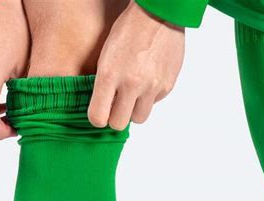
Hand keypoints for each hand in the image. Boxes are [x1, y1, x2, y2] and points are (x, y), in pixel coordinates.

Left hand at [88, 0, 184, 129]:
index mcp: (109, 74)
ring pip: (139, 118)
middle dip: (116, 117)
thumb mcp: (106, 55)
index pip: (98, 117)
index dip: (97, 118)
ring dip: (134, 110)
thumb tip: (103, 108)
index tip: (99, 113)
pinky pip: (154, 103)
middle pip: (119, 124)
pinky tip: (148, 78)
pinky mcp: (167, 86)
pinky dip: (149, 97)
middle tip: (116, 107)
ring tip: (134, 93)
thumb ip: (104, 84)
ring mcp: (151, 87)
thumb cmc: (129, 30)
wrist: (159, 14)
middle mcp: (131, 84)